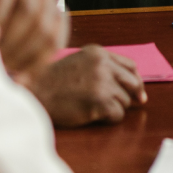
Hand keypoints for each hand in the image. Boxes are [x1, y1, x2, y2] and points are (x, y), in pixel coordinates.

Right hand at [20, 45, 146, 126]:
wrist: (35, 93)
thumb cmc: (53, 82)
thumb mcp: (78, 62)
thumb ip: (102, 67)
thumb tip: (133, 85)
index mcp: (98, 53)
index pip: (131, 66)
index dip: (135, 80)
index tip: (137, 91)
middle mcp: (103, 65)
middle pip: (133, 83)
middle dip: (132, 95)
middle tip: (130, 104)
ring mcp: (102, 82)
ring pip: (125, 101)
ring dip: (114, 108)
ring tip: (94, 108)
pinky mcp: (100, 101)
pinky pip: (118, 114)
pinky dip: (109, 119)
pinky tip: (93, 115)